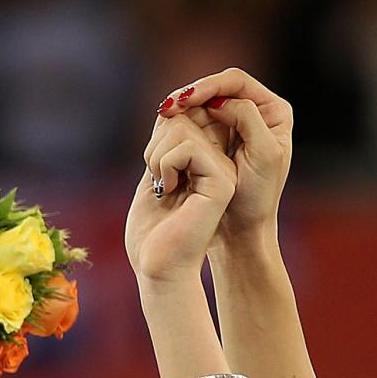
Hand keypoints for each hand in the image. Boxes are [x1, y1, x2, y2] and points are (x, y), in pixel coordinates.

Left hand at [127, 115, 238, 287]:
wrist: (160, 270)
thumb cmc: (152, 234)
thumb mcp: (155, 175)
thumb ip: (165, 142)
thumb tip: (169, 107)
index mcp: (206, 162)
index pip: (182, 118)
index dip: (161, 129)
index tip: (152, 166)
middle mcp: (220, 162)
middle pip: (181, 116)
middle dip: (155, 144)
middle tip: (156, 179)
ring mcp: (224, 170)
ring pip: (182, 126)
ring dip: (157, 156)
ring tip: (164, 187)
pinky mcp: (223, 180)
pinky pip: (188, 145)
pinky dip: (166, 164)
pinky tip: (170, 190)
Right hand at [158, 67, 292, 251]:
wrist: (243, 232)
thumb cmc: (258, 199)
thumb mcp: (263, 155)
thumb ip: (248, 118)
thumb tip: (220, 101)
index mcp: (274, 111)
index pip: (236, 82)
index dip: (208, 85)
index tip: (185, 99)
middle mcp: (257, 113)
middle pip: (217, 88)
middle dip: (190, 94)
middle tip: (166, 107)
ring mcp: (236, 126)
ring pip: (203, 104)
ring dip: (181, 108)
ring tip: (162, 116)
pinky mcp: (217, 142)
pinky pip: (195, 123)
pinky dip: (179, 124)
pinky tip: (164, 129)